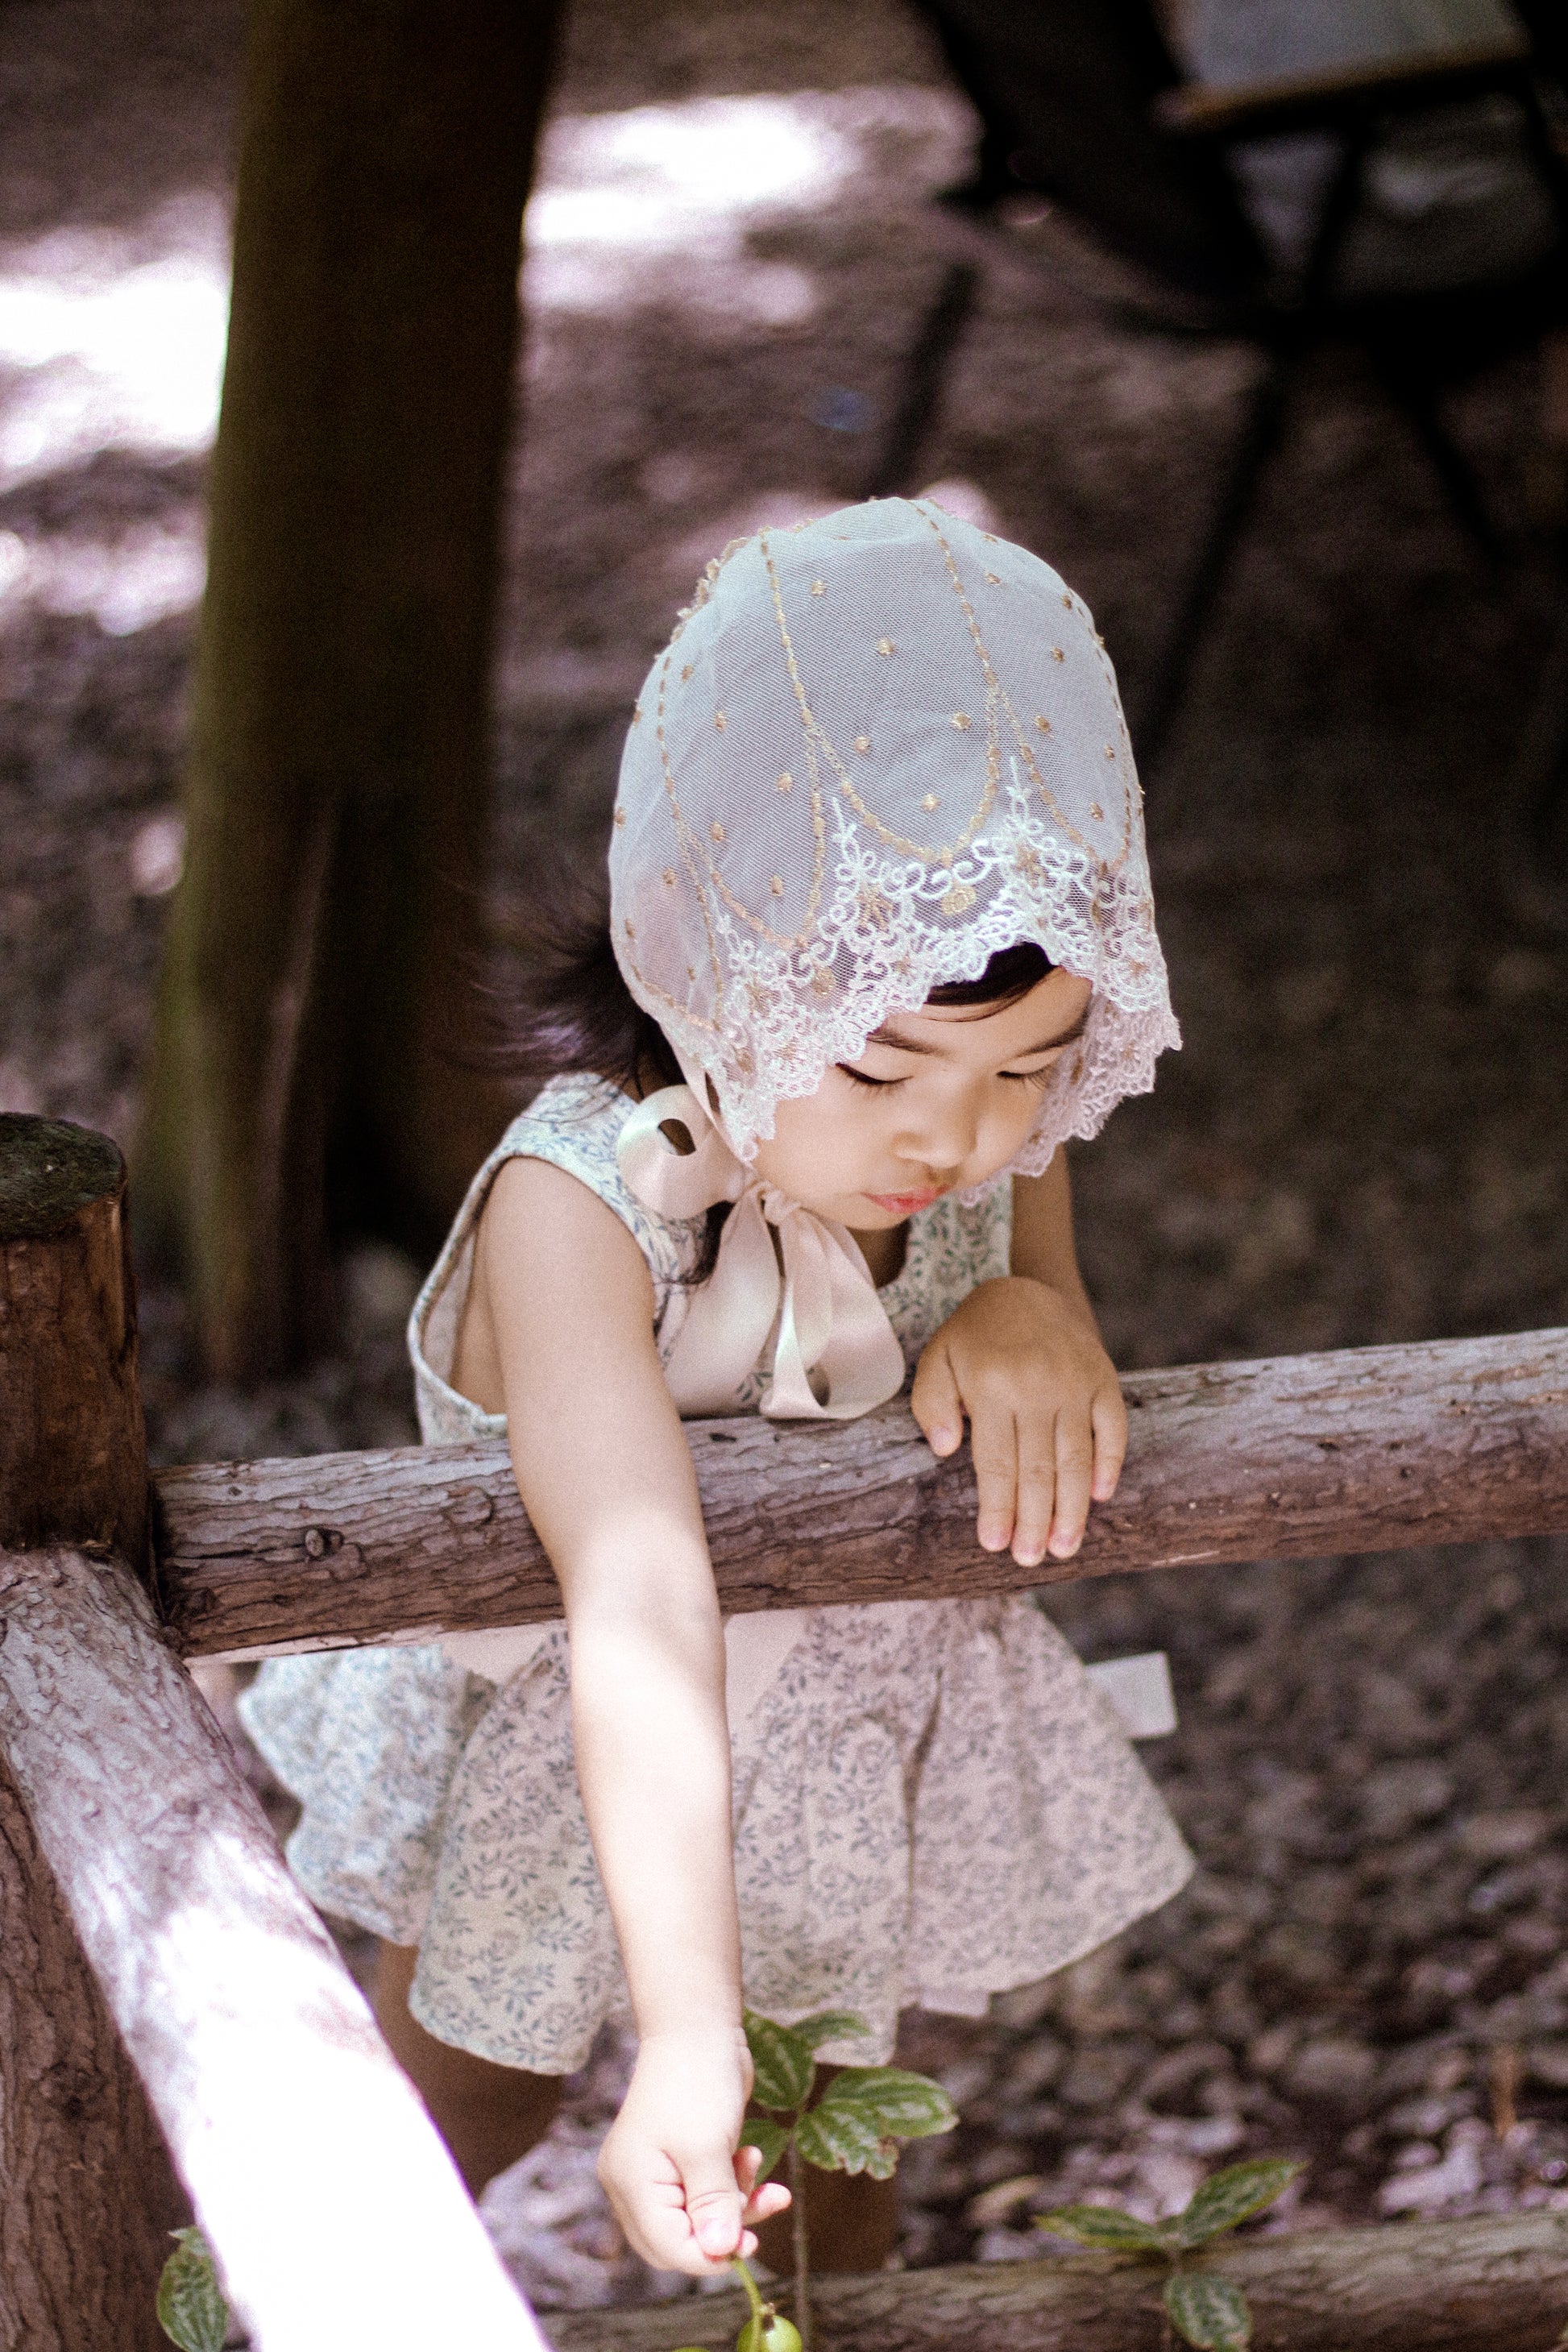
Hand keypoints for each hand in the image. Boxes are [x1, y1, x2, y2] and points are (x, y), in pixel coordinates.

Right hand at [597, 2026, 791, 2274]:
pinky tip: (751, 2156)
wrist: (699, 2027)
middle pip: (680, 2240)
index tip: (750, 2243)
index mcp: (631, 2184)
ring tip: (761, 2171)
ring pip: (698, 2218)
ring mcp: (656, 2172)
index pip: (668, 2247)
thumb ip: (714, 2204)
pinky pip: (706, 2193)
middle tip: (763, 2208)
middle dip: (724, 2230)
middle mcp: (636, 2184)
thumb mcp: (708, 2147)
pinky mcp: (680, 2159)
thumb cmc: (697, 2081)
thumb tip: (721, 2252)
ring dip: (737, 2202)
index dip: (709, 2254)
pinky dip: (732, 2184)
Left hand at [911, 1276, 1126, 1566]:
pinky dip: (1108, 1465)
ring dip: (1071, 1508)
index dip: (997, 1507)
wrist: (1028, 1290)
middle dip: (1033, 1520)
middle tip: (1030, 1559)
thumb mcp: (937, 1359)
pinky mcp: (1104, 1379)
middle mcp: (1037, 1385)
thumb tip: (944, 1451)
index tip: (994, 1544)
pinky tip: (1099, 1498)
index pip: (996, 1461)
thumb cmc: (975, 1337)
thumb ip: (931, 1403)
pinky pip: (1112, 1430)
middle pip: (1037, 1469)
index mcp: (991, 1384)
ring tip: (1063, 1547)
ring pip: (1076, 1458)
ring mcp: (1075, 1383)